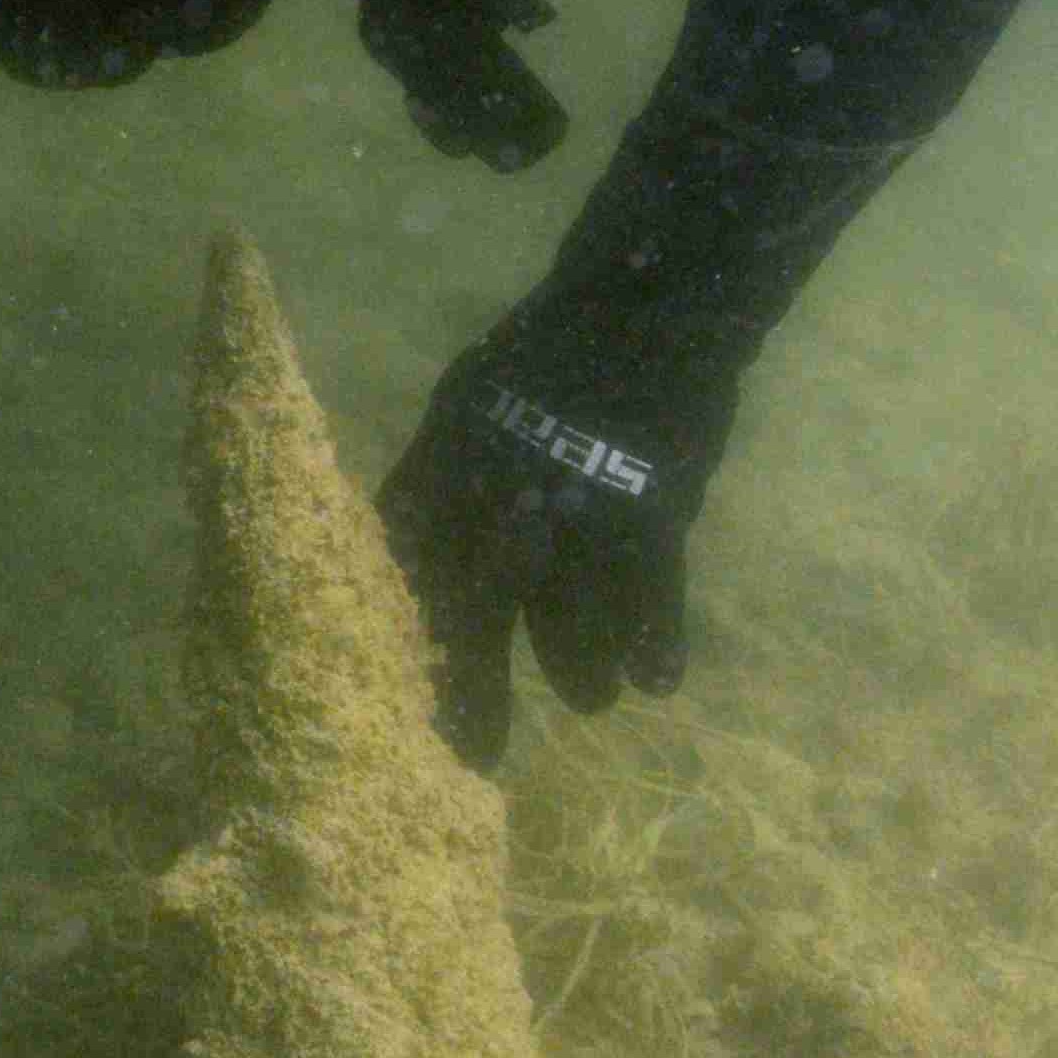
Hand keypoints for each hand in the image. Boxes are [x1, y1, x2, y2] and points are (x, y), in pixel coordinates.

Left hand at [377, 347, 703, 766]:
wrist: (640, 305)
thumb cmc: (544, 357)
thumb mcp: (463, 407)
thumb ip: (434, 479)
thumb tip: (403, 547)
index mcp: (441, 474)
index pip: (405, 583)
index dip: (405, 649)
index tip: (404, 704)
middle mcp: (497, 510)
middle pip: (475, 633)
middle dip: (474, 703)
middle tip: (475, 752)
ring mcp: (578, 527)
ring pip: (573, 650)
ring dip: (581, 677)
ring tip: (592, 686)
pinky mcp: (652, 532)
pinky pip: (653, 623)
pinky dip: (654, 656)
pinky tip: (651, 678)